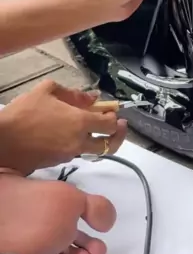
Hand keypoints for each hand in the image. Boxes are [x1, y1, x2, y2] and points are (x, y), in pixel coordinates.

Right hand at [0, 79, 126, 174]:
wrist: (2, 142)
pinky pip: (76, 153)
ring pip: (93, 151)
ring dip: (98, 140)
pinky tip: (71, 133)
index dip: (115, 118)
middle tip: (120, 126)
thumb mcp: (47, 91)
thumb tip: (93, 98)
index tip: (113, 111)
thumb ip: (73, 93)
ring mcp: (68, 154)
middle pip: (109, 145)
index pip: (110, 124)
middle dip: (118, 135)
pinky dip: (80, 144)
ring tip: (94, 128)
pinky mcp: (57, 162)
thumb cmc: (24, 113)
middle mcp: (78, 141)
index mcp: (79, 122)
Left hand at [0, 171, 115, 253]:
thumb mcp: (73, 202)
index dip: (90, 213)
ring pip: (53, 247)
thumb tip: (106, 219)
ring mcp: (23, 237)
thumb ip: (95, 206)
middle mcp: (34, 212)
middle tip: (96, 253)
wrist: (4, 249)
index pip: (71, 199)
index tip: (102, 228)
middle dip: (85, 242)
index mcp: (47, 194)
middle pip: (65, 226)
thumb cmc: (38, 220)